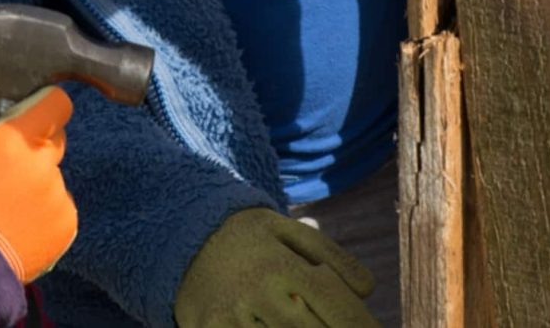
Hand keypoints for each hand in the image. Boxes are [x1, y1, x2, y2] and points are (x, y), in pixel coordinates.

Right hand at [0, 58, 76, 282]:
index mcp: (16, 139)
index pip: (55, 102)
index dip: (37, 106)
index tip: (16, 120)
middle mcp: (45, 165)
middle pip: (53, 138)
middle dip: (31, 144)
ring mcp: (58, 198)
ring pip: (53, 173)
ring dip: (35, 180)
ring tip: (0, 202)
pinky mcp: (66, 226)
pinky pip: (60, 205)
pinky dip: (42, 210)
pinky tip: (13, 221)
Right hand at [174, 208, 380, 327]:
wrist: (180, 240)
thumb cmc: (248, 238)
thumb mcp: (287, 230)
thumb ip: (331, 257)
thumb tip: (369, 290)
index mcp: (280, 264)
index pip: (335, 306)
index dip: (363, 327)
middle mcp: (255, 293)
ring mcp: (229, 319)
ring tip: (308, 326)